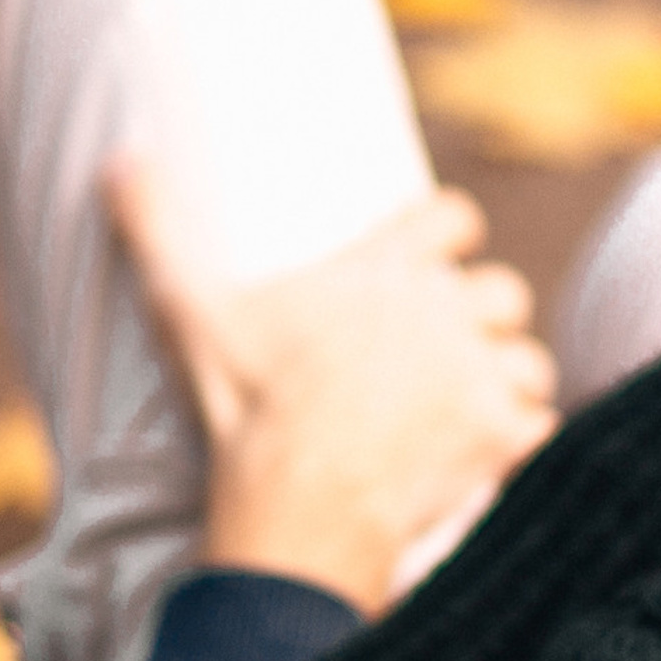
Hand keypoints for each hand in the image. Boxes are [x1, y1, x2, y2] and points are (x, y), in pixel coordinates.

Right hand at [111, 163, 558, 614]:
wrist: (296, 503)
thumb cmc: (244, 404)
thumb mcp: (188, 308)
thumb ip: (157, 226)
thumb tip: (120, 158)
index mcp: (385, 270)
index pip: (453, 217)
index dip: (446, 235)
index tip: (428, 258)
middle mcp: (445, 311)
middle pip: (502, 292)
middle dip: (478, 319)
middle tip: (437, 354)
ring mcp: (480, 374)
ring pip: (528, 361)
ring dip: (504, 382)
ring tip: (466, 409)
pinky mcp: (501, 436)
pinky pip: (540, 424)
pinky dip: (521, 442)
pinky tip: (488, 456)